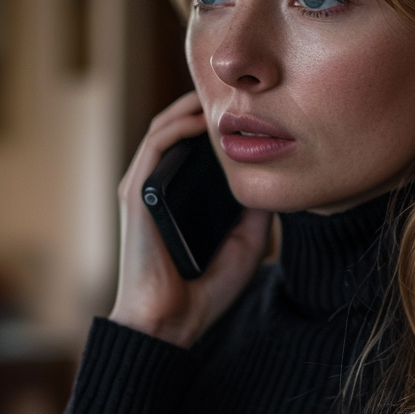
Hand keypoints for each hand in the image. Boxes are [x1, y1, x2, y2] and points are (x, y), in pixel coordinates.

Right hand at [108, 91, 272, 348]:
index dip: (220, 123)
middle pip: (178, 128)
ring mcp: (143, 187)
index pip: (196, 146)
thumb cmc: (203, 291)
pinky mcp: (136, 194)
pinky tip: (205, 120)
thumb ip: (258, 210)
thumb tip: (278, 175)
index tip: (252, 108)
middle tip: (239, 90)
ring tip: (222, 94)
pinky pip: (155, 145)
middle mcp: (158, 187)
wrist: (168, 323)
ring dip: (191, 106)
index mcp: (179, 198)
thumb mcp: (246, 243)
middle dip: (205, 105)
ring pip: (164, 127)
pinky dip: (178, 124)